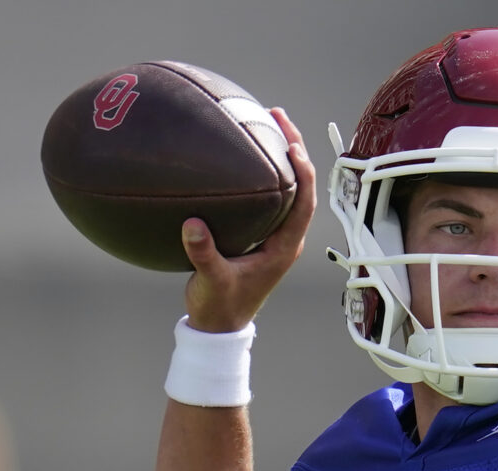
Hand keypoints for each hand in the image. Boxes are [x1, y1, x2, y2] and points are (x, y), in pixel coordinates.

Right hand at [182, 107, 317, 332]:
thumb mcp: (211, 281)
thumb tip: (193, 225)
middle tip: (276, 115)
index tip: (292, 144)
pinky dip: (257, 172)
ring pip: (284, 188)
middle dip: (292, 148)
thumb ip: (203, 255)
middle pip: (299, 186)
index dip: (303, 172)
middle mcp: (284, 237)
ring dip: (277, 157)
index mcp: (284, 247)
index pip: (304, 202)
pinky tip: (238, 154)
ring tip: (264, 122)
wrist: (220, 327)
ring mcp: (272, 236)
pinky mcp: (258, 236)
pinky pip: (264, 196)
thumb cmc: (221, 307)